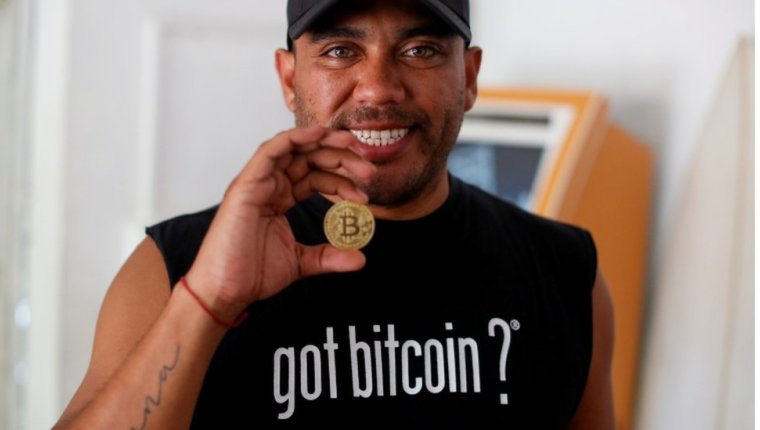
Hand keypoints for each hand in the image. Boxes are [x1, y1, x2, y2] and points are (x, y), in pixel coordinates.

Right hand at [185, 126, 375, 320]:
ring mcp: (256, 183)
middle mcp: (268, 185)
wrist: (225, 291)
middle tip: (368, 170)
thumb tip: (360, 258)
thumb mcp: (300, 262)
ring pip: (293, 149)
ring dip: (323, 141)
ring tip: (351, 144)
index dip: (342, 178)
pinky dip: (294, 138)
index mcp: (278, 198)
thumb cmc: (251, 275)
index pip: (315, 176)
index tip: (365, 192)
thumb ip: (329, 256)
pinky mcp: (246, 185)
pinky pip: (270, 151)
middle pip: (309, 158)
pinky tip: (318, 135)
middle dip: (341, 158)